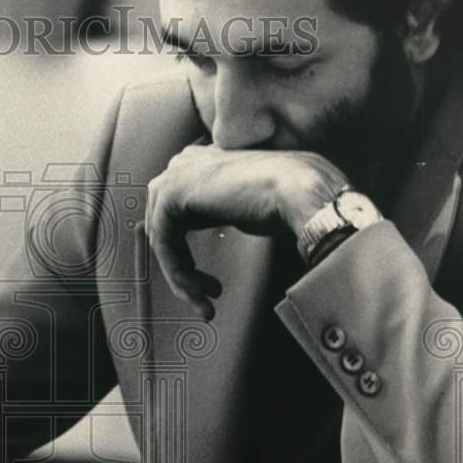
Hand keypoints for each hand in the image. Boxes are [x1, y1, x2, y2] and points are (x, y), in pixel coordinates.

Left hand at [146, 144, 348, 319]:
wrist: (299, 191)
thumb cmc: (285, 199)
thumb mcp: (242, 207)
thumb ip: (217, 212)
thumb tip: (205, 231)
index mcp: (201, 163)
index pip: (177, 216)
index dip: (188, 256)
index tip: (210, 287)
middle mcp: (184, 163)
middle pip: (166, 228)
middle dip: (182, 269)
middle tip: (206, 298)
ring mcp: (176, 174)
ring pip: (162, 238)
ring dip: (181, 277)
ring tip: (206, 300)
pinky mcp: (171, 192)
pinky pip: (163, 242)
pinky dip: (178, 271)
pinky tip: (199, 290)